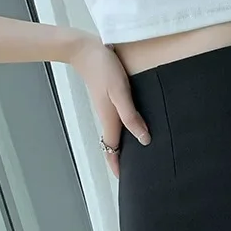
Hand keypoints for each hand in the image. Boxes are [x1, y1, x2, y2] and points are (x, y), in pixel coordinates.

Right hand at [68, 36, 150, 178]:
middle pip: (114, 145)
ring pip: (116, 133)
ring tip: (139, 155)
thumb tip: (144, 139)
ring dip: (124, 146)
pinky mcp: (110, 99)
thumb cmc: (104, 69)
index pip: (113, 150)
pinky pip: (118, 121)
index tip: (126, 181)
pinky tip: (137, 127)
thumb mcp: (120, 92)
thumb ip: (131, 116)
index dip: (118, 166)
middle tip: (136, 172)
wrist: (86, 50)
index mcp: (109, 120)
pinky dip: (126, 130)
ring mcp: (107, 108)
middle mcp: (107, 117)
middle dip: (122, 160)